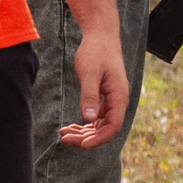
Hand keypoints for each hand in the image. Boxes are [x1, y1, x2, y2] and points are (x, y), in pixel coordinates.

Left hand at [58, 22, 129, 149]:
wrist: (101, 37)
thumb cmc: (96, 52)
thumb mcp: (90, 73)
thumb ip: (90, 95)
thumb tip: (88, 119)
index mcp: (119, 96)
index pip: (112, 126)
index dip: (98, 139)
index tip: (81, 145)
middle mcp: (117, 101)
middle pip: (105, 129)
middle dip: (86, 138)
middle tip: (64, 139)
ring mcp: (111, 101)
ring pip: (99, 126)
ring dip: (83, 133)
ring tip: (63, 135)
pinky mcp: (103, 98)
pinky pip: (95, 118)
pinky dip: (83, 125)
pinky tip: (68, 127)